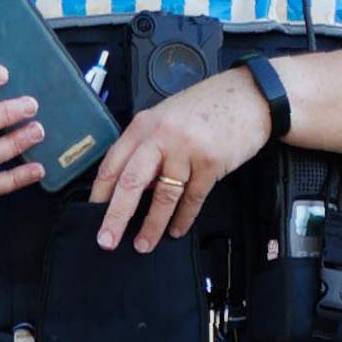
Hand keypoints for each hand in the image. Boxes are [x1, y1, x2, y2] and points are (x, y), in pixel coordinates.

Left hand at [89, 66, 275, 252]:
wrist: (249, 96)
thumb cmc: (206, 107)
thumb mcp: (167, 118)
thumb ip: (148, 146)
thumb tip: (135, 186)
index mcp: (144, 125)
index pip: (113, 163)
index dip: (100, 192)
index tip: (92, 214)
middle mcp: (161, 137)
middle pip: (131, 182)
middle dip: (116, 216)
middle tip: (106, 241)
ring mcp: (187, 150)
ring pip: (163, 196)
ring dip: (152, 225)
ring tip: (143, 245)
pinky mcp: (211, 164)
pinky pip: (192, 199)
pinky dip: (183, 218)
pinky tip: (176, 231)